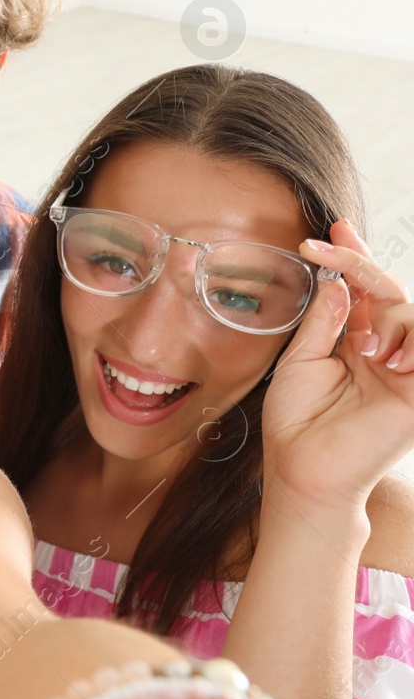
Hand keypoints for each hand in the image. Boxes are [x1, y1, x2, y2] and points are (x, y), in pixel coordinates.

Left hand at [262, 219, 413, 514]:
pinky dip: (410, 339)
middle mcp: (386, 351)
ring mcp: (406, 370)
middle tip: (330, 249)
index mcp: (357, 342)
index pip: (364, 291)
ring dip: (390, 315)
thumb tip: (337, 280)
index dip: (352, 258)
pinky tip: (386, 356)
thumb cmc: (297, 422)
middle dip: (362, 266)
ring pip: (413, 313)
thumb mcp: (301, 359)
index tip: (334, 228)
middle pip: (390, 293)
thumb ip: (324, 320)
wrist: (302, 470)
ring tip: (363, 347)